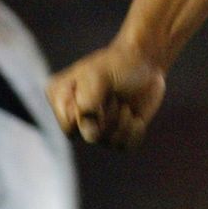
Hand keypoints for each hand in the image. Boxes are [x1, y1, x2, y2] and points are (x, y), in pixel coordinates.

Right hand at [47, 42, 166, 148]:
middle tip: (114, 96)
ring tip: (125, 103)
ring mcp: (97, 126)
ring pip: (108, 142)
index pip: (69, 126)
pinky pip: (124, 146)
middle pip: (90, 136)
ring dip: (123, 122)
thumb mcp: (99, 75)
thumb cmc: (119, 62)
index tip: (99, 90)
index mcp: (61, 97)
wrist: (146, 62)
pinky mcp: (117, 133)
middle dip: (108, 116)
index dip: (89, 113)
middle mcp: (76, 115)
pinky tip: (136, 116)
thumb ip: (87, 103)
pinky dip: (134, 131)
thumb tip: (90, 135)